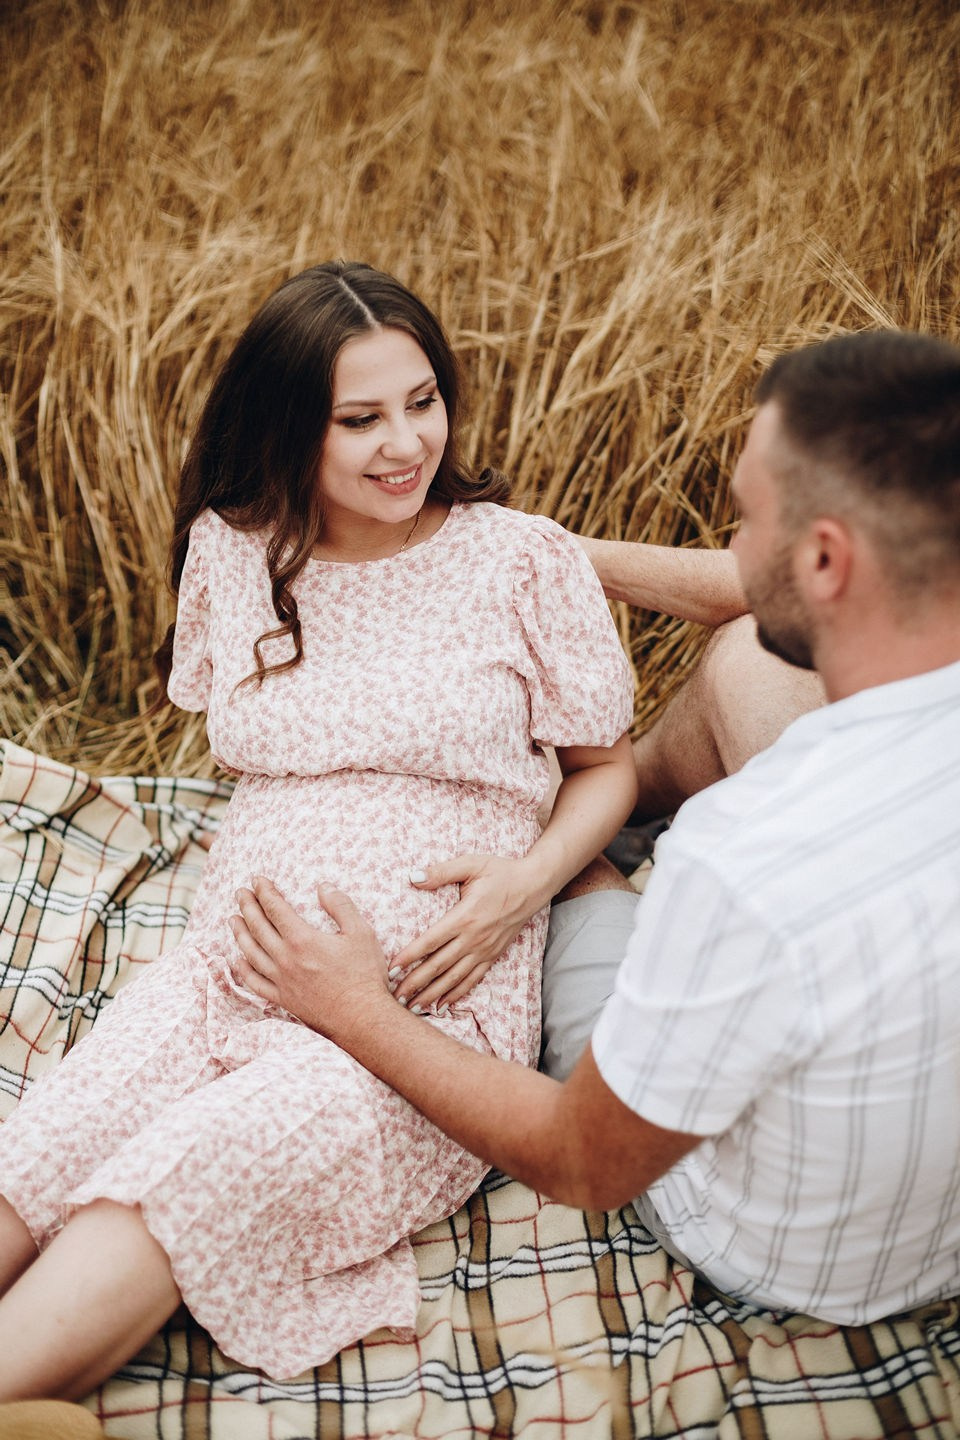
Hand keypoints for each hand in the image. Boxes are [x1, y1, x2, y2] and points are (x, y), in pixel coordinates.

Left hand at [230, 877, 392, 1039]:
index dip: (265, 892)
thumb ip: (340, 906)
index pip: (275, 909)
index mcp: (302, 940)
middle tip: (240, 893)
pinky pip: (255, 983)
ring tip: (232, 920)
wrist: (361, 1018)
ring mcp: (281, 981)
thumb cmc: (364, 975)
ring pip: (250, 953)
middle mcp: (285, 959)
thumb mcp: (361, 932)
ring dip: (239, 934)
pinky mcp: (283, 999)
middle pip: (258, 928)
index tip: (257, 880)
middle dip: (247, 907)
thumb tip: (323, 886)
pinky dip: (244, 970)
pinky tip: (239, 960)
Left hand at [392, 853, 548, 1011]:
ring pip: (454, 978)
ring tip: (413, 1008)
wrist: (533, 885)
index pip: (430, 941)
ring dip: (432, 994)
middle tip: (395, 998)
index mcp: (464, 917)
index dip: (409, 957)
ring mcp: (484, 950)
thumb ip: (441, 872)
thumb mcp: (471, 864)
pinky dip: (457, 994)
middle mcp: (473, 938)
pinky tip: (443, 1006)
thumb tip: (413, 876)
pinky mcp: (493, 955)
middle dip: (415, 983)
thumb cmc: (500, 872)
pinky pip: (472, 979)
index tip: (391, 969)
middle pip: (438, 966)